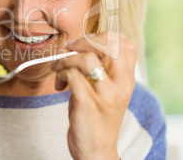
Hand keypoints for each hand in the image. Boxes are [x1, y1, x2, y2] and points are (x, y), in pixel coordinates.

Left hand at [50, 32, 135, 159]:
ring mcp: (105, 94)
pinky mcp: (87, 103)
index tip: (84, 42)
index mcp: (126, 79)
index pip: (126, 44)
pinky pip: (71, 75)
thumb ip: (99, 69)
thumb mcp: (106, 90)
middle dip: (83, 41)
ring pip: (85, 59)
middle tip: (69, 48)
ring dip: (65, 60)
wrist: (96, 150)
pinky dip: (60, 75)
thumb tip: (79, 46)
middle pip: (108, 46)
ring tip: (58, 70)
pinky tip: (58, 85)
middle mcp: (120, 85)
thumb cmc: (96, 116)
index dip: (103, 36)